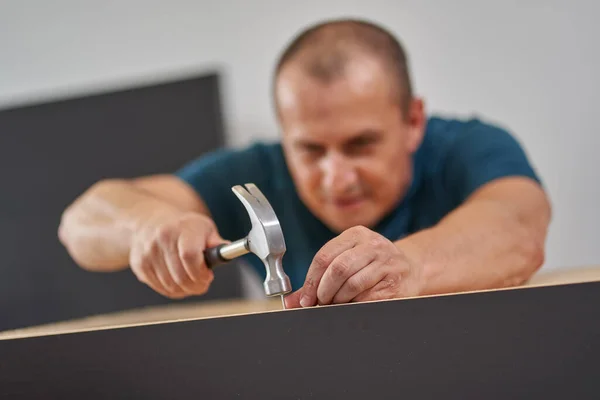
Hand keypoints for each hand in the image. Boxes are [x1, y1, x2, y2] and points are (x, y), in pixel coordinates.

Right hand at [129, 210, 226, 298]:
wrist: (150, 222)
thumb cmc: (184, 227)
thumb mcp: (204, 228)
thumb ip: (216, 242)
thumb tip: (228, 252)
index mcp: (182, 228)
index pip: (190, 256)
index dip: (201, 272)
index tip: (208, 276)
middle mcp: (162, 238)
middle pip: (181, 276)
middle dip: (196, 286)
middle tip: (203, 284)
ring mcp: (148, 252)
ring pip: (171, 285)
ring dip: (185, 290)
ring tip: (192, 282)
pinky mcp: (139, 265)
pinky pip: (160, 287)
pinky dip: (173, 290)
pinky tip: (178, 281)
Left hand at [285, 226, 422, 307]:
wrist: (411, 267)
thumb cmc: (372, 265)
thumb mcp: (347, 260)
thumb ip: (318, 279)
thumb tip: (291, 302)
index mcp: (356, 234)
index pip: (324, 256)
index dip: (311, 281)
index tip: (306, 299)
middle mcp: (373, 245)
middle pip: (338, 269)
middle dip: (324, 291)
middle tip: (321, 303)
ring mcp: (387, 262)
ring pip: (353, 284)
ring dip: (340, 300)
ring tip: (337, 303)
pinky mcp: (396, 281)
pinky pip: (368, 298)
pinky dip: (356, 305)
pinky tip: (354, 305)